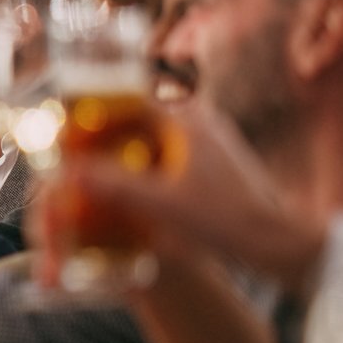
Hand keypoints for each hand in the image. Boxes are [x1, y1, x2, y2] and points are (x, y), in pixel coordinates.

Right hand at [55, 101, 323, 292]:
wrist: (278, 243)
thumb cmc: (226, 220)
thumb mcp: (162, 205)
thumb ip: (114, 185)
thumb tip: (65, 172)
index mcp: (186, 118)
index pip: (125, 99)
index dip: (90, 112)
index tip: (64, 131)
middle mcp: (197, 120)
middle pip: (133, 118)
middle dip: (101, 136)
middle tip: (70, 157)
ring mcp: (206, 141)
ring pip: (147, 138)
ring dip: (120, 154)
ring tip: (90, 175)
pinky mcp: (210, 163)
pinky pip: (163, 156)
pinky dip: (139, 168)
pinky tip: (124, 193)